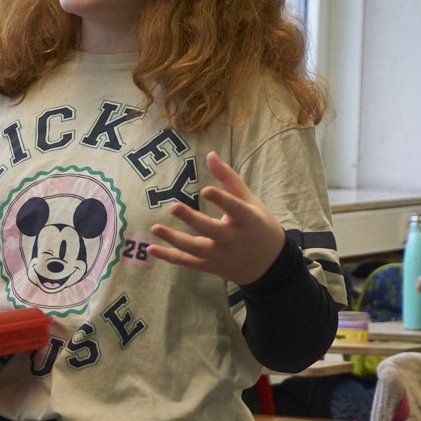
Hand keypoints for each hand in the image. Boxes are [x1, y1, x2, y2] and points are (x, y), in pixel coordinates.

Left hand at [147, 151, 285, 285]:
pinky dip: (169, 256)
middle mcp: (234, 240)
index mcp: (248, 220)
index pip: (234, 209)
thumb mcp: (249, 200)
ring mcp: (221, 256)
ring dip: (174, 240)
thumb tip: (209, 154)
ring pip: (196, 249)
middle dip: (192, 220)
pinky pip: (187, 262)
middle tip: (173, 207)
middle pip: (212, 230)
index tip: (206, 190)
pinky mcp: (211, 266)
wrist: (269, 264)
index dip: (221, 200)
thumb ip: (228, 178)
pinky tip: (151, 248)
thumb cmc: (258, 224)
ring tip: (155, 227)